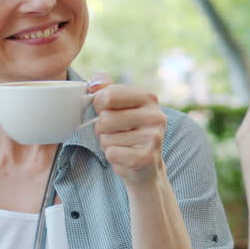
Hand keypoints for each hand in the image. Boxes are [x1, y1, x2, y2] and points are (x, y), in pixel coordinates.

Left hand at [89, 71, 167, 185]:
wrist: (146, 165)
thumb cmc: (129, 131)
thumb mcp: (121, 106)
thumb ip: (106, 89)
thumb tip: (94, 83)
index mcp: (148, 98)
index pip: (109, 95)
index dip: (99, 105)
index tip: (107, 111)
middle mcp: (155, 115)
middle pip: (105, 118)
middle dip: (102, 128)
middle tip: (115, 133)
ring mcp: (153, 137)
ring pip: (106, 138)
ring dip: (107, 144)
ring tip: (122, 145)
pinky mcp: (147, 157)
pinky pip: (112, 153)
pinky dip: (112, 157)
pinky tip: (125, 157)